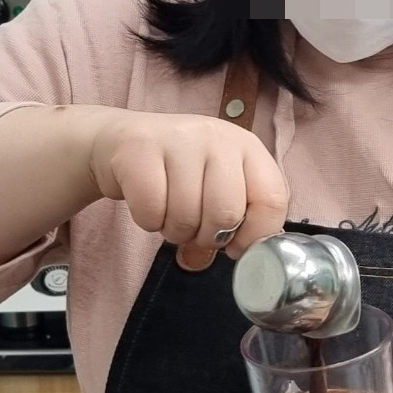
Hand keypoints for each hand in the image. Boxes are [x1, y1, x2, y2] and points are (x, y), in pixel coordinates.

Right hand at [86, 110, 287, 254]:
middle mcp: (217, 137)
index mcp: (246, 147)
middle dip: (209, 237)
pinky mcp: (140, 150)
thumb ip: (240, 214)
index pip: (272, 199)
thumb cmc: (178, 172)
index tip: (236, 246)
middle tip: (195, 228)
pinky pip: (151, 211)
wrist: (120, 141)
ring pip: (186, 216)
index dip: (255, 235)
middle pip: (227, 214)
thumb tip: (248, 256)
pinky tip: (148, 204)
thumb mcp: (217, 183)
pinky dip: (148, 221)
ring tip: (169, 213)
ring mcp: (178, 139)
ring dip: (175, 231)